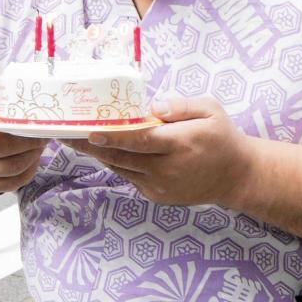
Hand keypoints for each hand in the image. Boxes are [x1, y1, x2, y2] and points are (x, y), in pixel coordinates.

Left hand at [69, 95, 253, 205]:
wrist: (236, 176)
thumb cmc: (222, 137)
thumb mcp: (210, 110)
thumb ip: (181, 106)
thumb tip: (153, 107)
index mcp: (181, 144)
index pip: (140, 141)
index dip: (113, 137)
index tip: (90, 131)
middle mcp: (168, 168)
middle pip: (122, 157)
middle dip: (91, 146)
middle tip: (65, 134)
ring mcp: (161, 186)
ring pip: (122, 168)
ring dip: (99, 155)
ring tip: (76, 140)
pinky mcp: (157, 196)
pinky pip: (130, 176)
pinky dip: (116, 163)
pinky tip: (104, 150)